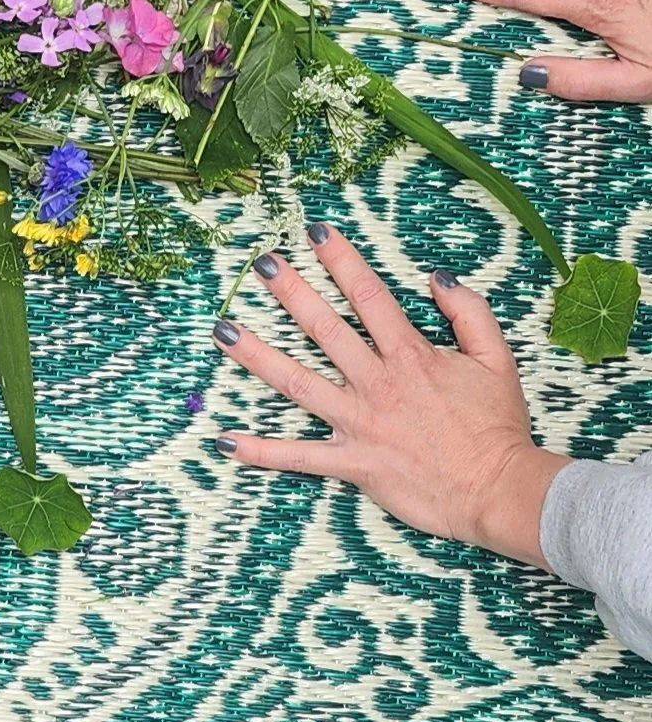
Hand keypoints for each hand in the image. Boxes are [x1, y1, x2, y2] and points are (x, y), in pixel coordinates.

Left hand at [214, 229, 563, 561]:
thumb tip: (436, 277)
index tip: (315, 232)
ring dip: (257, 356)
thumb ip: (469, 311)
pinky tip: (224, 441)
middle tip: (260, 263)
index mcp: (410, 355)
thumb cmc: (497, 427)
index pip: (368, 295)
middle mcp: (377, 383)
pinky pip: (299, 457)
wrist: (499, 490)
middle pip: (324, 328)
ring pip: (298, 383)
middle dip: (290, 291)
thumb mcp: (497, 358)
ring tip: (222, 331)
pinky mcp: (354, 463)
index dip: (341, 260)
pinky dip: (261, 451)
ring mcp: (360, 422)